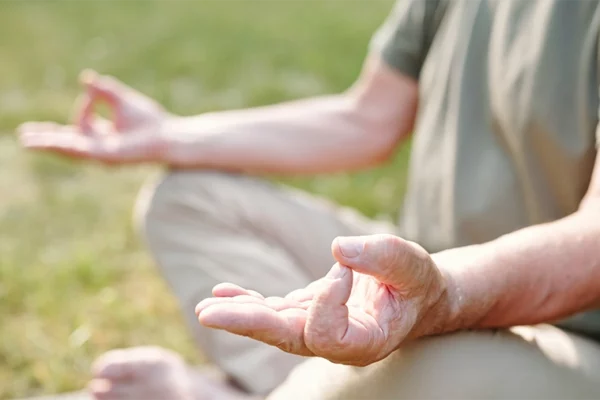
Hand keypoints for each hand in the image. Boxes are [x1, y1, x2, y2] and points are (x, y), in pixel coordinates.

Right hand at [18, 70, 169, 164]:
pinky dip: (63, 145)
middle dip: (45, 138)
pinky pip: (80, 150)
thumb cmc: (151, 121)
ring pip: (68, 148)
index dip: (84, 105)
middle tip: (23, 136)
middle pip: (66, 142)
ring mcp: (101, 154)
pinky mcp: (106, 157)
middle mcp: (100, 147)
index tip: (93, 90)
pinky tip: (47, 142)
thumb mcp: (121, 100)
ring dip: (46, 143)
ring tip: (25, 141)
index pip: (81, 123)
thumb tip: (86, 77)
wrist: (169, 136)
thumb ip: (103, 90)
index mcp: (104, 136)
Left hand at [195, 234, 452, 365]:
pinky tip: (222, 291)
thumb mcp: (413, 266)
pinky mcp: (307, 312)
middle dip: (247, 323)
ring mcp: (318, 328)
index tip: (343, 264)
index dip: (327, 298)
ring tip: (206, 307)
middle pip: (286, 336)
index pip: (327, 331)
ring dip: (240, 313)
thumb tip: (338, 249)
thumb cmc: (418, 284)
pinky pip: (274, 310)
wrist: (415, 294)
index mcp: (364, 342)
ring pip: (274, 325)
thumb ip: (383, 257)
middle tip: (208, 314)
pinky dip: (249, 301)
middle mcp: (335, 343)